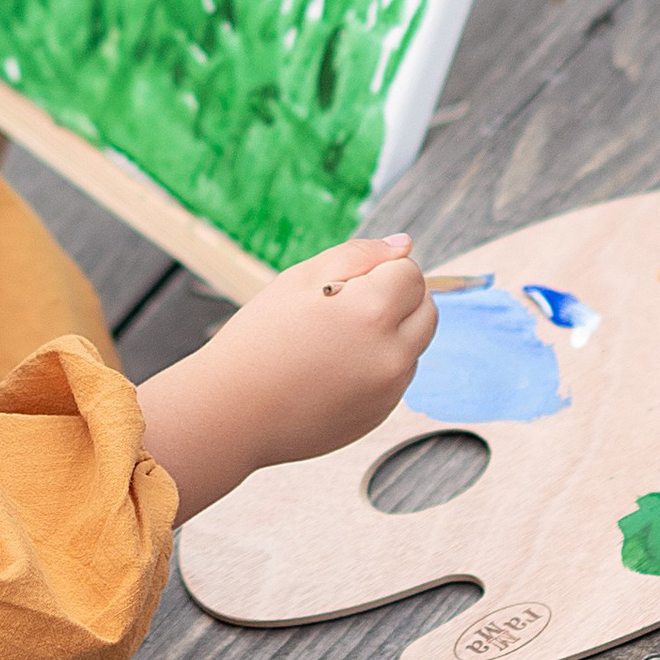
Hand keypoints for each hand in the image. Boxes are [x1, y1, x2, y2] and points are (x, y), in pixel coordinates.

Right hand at [134, 234, 435, 518]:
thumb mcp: (300, 279)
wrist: (232, 413)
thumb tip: (404, 245)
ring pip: (415, 344)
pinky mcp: (381, 414)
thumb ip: (359, 255)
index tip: (345, 283)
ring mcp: (389, 390)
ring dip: (391, 332)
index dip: (380, 269)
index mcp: (372, 312)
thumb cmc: (259, 339)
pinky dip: (377, 364)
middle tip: (345, 305)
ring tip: (335, 340)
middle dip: (398, 297)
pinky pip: (396, 376)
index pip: (411, 272)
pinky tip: (333, 368)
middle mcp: (391, 354)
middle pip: (427, 308)